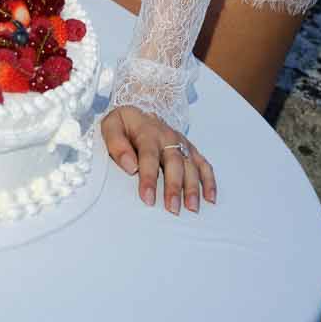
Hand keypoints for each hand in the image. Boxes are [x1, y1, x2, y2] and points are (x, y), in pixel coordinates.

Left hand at [101, 105, 216, 215]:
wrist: (138, 113)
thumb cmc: (124, 125)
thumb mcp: (111, 126)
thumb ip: (116, 143)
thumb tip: (130, 165)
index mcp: (147, 131)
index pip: (149, 155)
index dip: (149, 178)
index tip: (148, 198)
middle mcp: (167, 136)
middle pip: (174, 162)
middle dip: (174, 186)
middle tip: (172, 208)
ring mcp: (181, 143)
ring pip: (190, 165)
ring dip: (193, 187)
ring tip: (191, 207)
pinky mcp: (190, 149)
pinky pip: (203, 164)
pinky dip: (209, 181)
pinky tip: (210, 197)